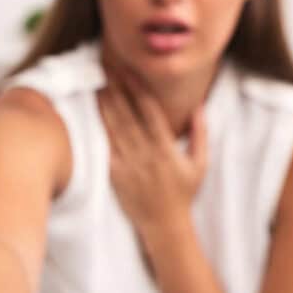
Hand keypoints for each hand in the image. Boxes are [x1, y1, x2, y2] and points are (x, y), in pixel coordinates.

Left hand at [96, 64, 207, 242]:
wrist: (165, 225)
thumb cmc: (184, 193)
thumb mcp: (200, 163)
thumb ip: (201, 133)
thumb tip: (198, 106)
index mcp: (166, 149)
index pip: (149, 112)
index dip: (138, 89)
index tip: (129, 70)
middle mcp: (146, 155)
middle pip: (127, 115)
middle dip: (116, 89)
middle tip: (106, 67)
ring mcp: (129, 166)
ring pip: (113, 129)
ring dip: (104, 104)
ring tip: (97, 82)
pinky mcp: (115, 176)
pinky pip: (104, 148)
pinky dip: (98, 129)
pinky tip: (92, 113)